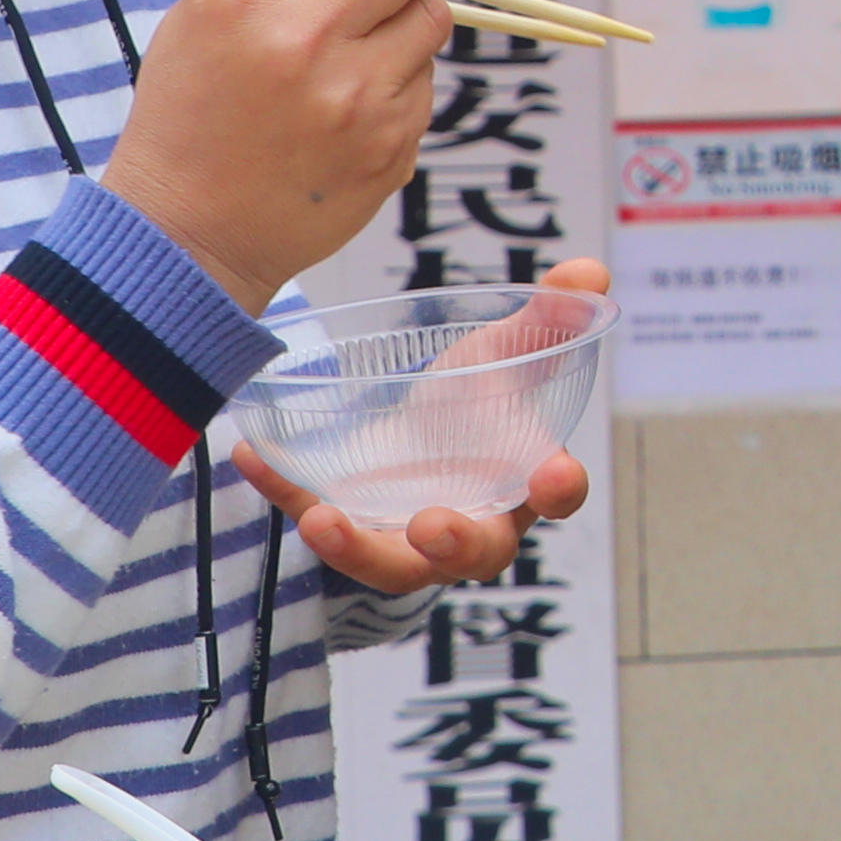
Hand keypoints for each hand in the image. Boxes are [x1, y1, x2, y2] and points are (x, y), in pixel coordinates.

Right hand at [105, 0, 448, 304]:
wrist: (187, 234)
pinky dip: (398, 80)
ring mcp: (356, 99)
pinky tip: (346, 105)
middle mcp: (305, 41)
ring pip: (433, 13)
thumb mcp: (207, 9)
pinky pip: (426, 80)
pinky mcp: (392, 145)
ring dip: (403, 17)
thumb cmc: (191, 108)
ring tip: (351, 46)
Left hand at [239, 256, 615, 591]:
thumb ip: (546, 320)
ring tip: (324, 521)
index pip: (553, 494)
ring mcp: (402, 534)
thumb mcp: (506, 355)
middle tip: (431, 523)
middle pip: (473, 552)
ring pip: (389, 565)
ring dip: (358, 550)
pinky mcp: (345, 524)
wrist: (412, 435)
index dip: (558, 488)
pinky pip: (311, 514)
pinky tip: (252, 453)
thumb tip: (587, 274)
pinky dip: (283, 491)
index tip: (556, 474)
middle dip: (455, 543)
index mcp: (520, 480)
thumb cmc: (474, 409)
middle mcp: (469, 521)